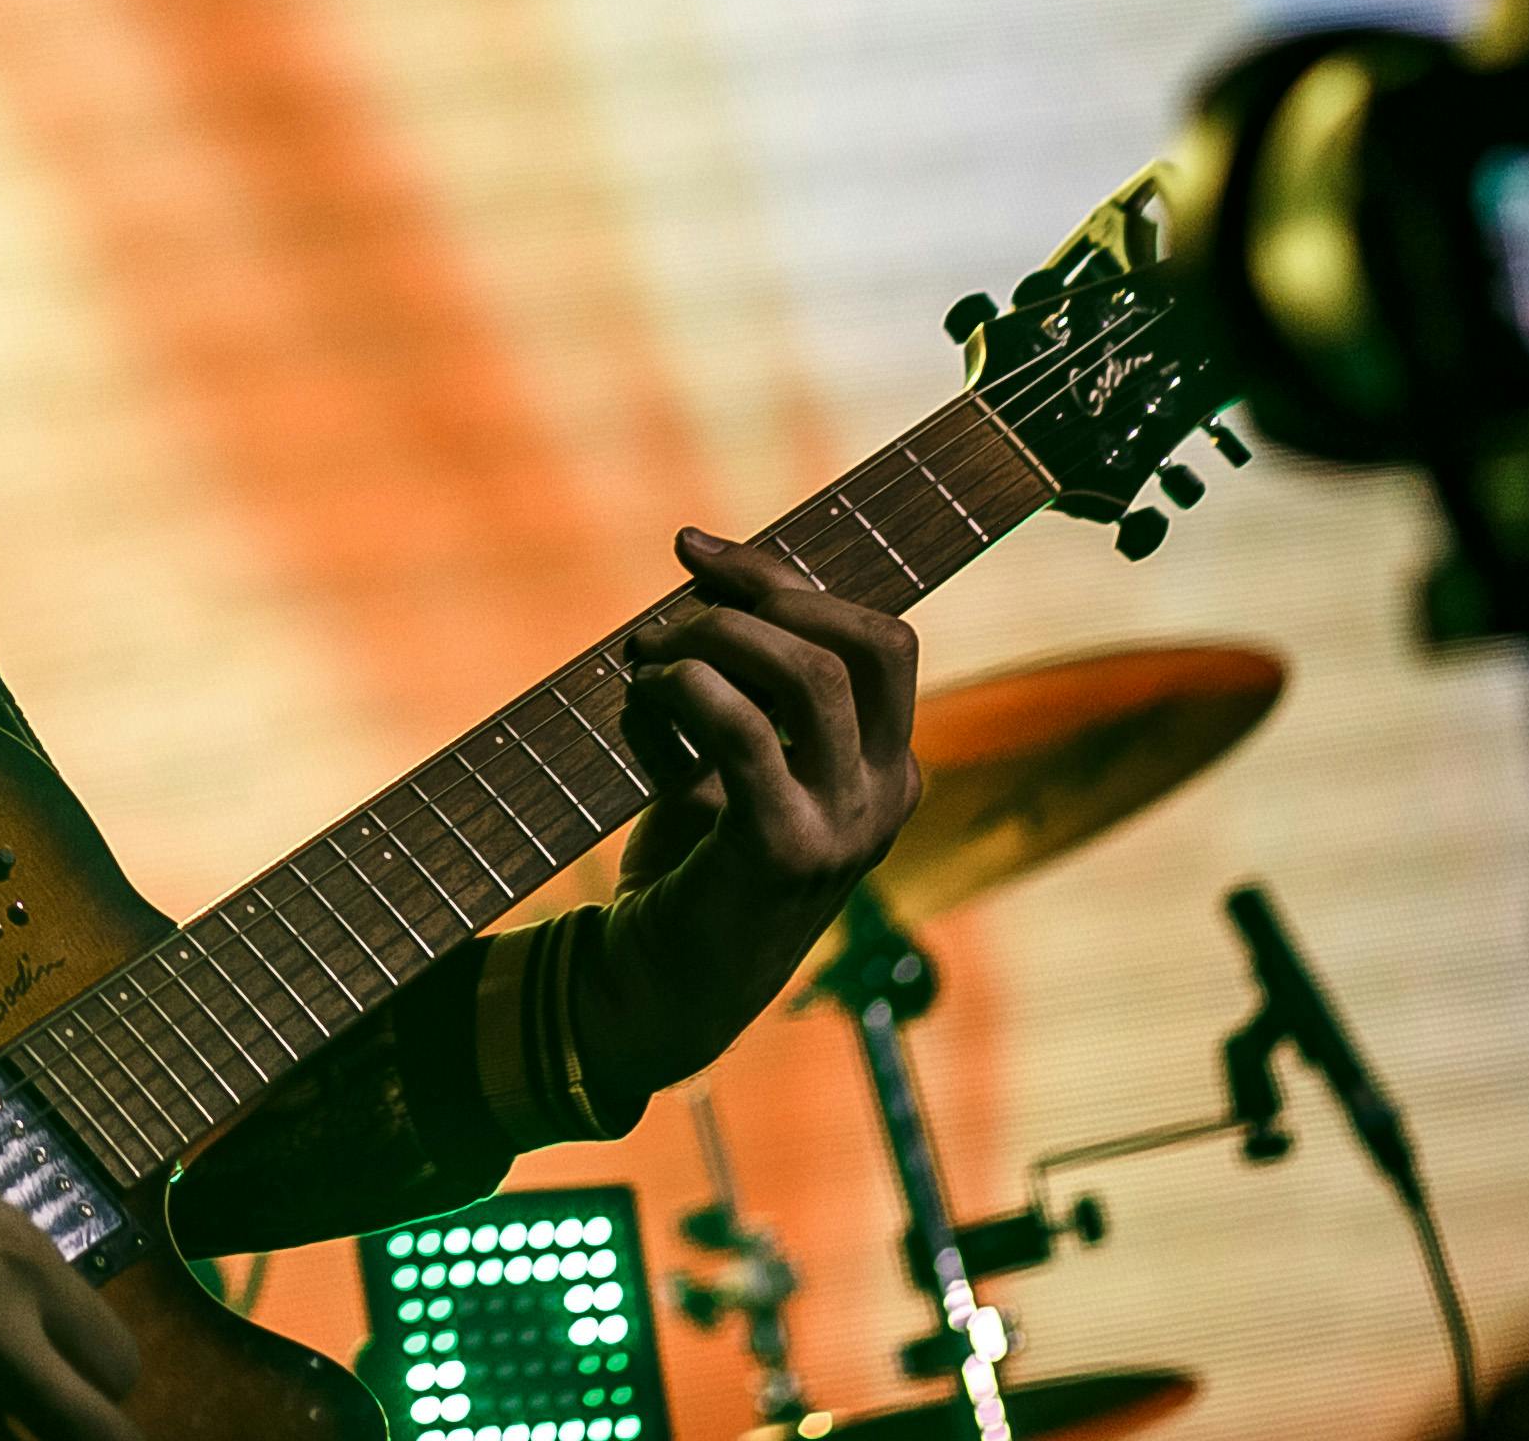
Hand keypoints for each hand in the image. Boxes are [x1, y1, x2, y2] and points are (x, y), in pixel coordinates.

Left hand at [597, 527, 922, 1092]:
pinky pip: (743, 734)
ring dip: (712, 637)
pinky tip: (643, 696)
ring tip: (645, 655)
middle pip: (864, 642)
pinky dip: (686, 691)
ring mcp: (846, 827)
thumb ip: (738, 686)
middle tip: (674, 599)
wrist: (659, 979)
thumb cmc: (695, 859)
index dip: (788, 577)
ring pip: (810, 675)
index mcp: (885, 765)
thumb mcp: (732, 760)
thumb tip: (699, 580)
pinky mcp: (784, 852)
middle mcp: (885, 793)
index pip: (876, 637)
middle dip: (763, 591)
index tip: (695, 549)